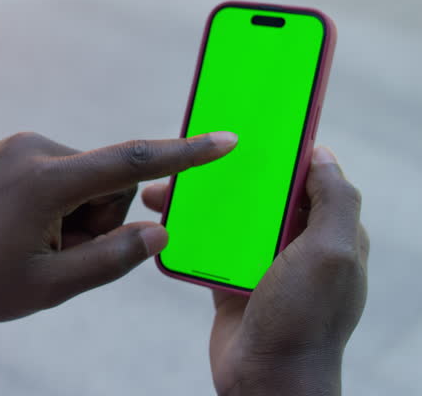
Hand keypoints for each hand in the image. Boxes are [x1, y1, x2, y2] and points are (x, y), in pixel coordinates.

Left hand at [0, 131, 237, 322]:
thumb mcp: (51, 287)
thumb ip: (112, 259)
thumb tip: (158, 232)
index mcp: (45, 182)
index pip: (130, 163)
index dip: (183, 154)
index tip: (224, 140)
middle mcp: (31, 149)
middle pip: (105, 181)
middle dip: (98, 220)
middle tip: (55, 253)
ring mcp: (14, 145)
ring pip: (82, 178)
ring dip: (74, 214)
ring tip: (32, 242)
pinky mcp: (5, 149)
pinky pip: (55, 172)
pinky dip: (54, 201)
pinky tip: (18, 227)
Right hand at [141, 147, 368, 395]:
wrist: (266, 379)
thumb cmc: (304, 319)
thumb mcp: (332, 254)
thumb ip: (336, 202)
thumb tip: (324, 153)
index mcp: (328, 233)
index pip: (307, 178)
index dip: (281, 153)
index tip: (249, 129)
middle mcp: (297, 245)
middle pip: (260, 194)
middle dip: (225, 174)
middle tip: (192, 158)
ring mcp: (261, 263)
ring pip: (229, 218)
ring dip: (198, 202)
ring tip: (163, 191)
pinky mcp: (230, 280)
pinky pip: (207, 246)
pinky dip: (187, 233)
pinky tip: (165, 222)